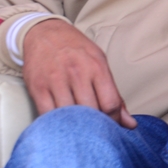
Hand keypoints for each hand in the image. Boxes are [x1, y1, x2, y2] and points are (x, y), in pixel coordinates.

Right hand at [22, 19, 136, 127]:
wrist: (45, 33)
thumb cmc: (77, 51)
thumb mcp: (100, 63)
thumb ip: (114, 94)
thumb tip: (130, 124)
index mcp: (97, 67)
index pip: (111, 103)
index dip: (114, 122)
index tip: (112, 129)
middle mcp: (77, 73)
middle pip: (91, 112)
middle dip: (95, 127)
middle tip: (95, 133)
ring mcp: (56, 81)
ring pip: (69, 116)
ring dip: (75, 128)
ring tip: (79, 132)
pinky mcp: (38, 88)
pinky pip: (48, 115)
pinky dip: (55, 126)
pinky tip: (61, 127)